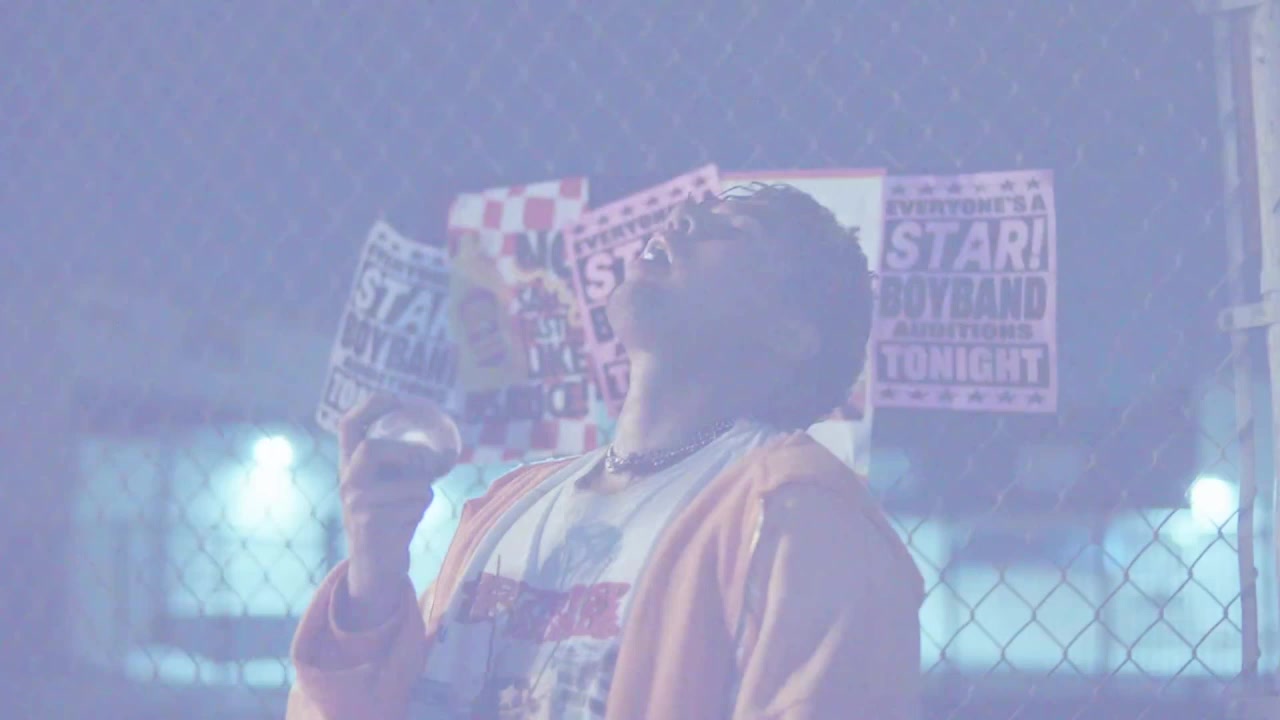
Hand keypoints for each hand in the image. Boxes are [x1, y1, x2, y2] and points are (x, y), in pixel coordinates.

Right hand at [336, 393, 447, 625]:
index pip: (349, 425)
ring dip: (423, 492)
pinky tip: (408, 522)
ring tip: (413, 506)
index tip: (395, 398)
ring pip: (409, 483)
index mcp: (351, 464)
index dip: (370, 406)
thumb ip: (408, 464)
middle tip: (422, 461)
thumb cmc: (392, 517)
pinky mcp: (370, 523)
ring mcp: (356, 502)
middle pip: (371, 449)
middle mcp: (347, 480)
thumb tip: (446, 448)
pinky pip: (415, 504)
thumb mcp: (393, 484)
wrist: (377, 565)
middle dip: (406, 453)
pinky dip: (422, 509)